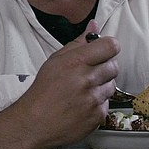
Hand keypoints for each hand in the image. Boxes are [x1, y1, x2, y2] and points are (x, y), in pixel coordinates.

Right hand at [15, 20, 119, 145]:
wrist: (34, 123)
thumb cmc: (43, 90)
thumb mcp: (56, 60)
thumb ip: (78, 42)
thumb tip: (93, 26)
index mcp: (76, 62)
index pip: (111, 46)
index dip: (109, 47)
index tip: (104, 51)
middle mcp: (87, 79)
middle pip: (114, 66)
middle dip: (105, 67)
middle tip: (90, 73)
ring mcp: (94, 99)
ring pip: (112, 85)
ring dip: (102, 86)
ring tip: (84, 90)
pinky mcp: (97, 116)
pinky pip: (107, 104)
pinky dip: (98, 103)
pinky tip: (83, 104)